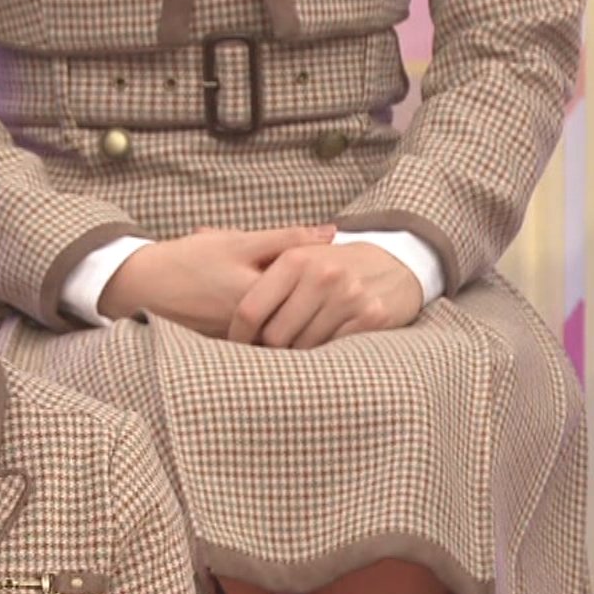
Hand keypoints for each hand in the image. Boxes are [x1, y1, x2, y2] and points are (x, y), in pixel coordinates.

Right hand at [97, 225, 337, 335]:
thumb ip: (287, 238)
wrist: (140, 286)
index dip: (328, 282)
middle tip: (329, 283)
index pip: (311, 296)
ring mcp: (240, 343)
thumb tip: (332, 233)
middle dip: (316, 302)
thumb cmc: (188, 259)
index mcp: (258, 300)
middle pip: (300, 318)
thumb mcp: (238, 241)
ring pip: (283, 330)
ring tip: (305, 297)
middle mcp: (251, 330)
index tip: (339, 271)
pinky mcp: (231, 349)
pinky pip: (264, 339)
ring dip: (296, 315)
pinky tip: (275, 310)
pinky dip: (274, 324)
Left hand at [228, 242, 424, 348]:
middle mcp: (322, 276)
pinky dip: (323, 354)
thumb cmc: (330, 265)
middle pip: (275, 336)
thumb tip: (199, 239)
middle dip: (267, 348)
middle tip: (266, 351)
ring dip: (295, 353)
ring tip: (294, 347)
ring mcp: (349, 297)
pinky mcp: (372, 317)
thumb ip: (258, 263)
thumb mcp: (298, 255)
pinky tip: (321, 346)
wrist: (394, 263)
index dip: (238, 335)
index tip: (235, 345)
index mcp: (295, 259)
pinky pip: (333, 350)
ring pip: (303, 347)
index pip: (250, 311)